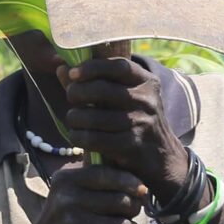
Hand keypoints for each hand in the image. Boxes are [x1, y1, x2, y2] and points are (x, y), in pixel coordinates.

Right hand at [18, 162, 149, 223]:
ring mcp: (70, 223)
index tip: (142, 191)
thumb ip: (98, 180)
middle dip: (133, 210)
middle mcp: (67, 199)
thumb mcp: (73, 191)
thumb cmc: (68, 217)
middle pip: (121, 201)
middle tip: (129, 216)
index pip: (107, 175)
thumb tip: (140, 183)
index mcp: (67, 179)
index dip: (130, 182)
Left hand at [62, 55, 190, 192]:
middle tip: (70, 98)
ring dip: (75, 118)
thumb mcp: (123, 98)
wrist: (161, 158)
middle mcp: (147, 100)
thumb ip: (93, 82)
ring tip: (72, 120)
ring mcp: (141, 123)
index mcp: (147, 82)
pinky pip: (96, 139)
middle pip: (102, 89)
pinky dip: (80, 137)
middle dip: (78, 92)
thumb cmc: (135, 122)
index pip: (119, 66)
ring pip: (94, 116)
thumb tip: (62, 67)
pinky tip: (76, 137)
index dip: (92, 67)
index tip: (74, 74)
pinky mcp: (132, 145)